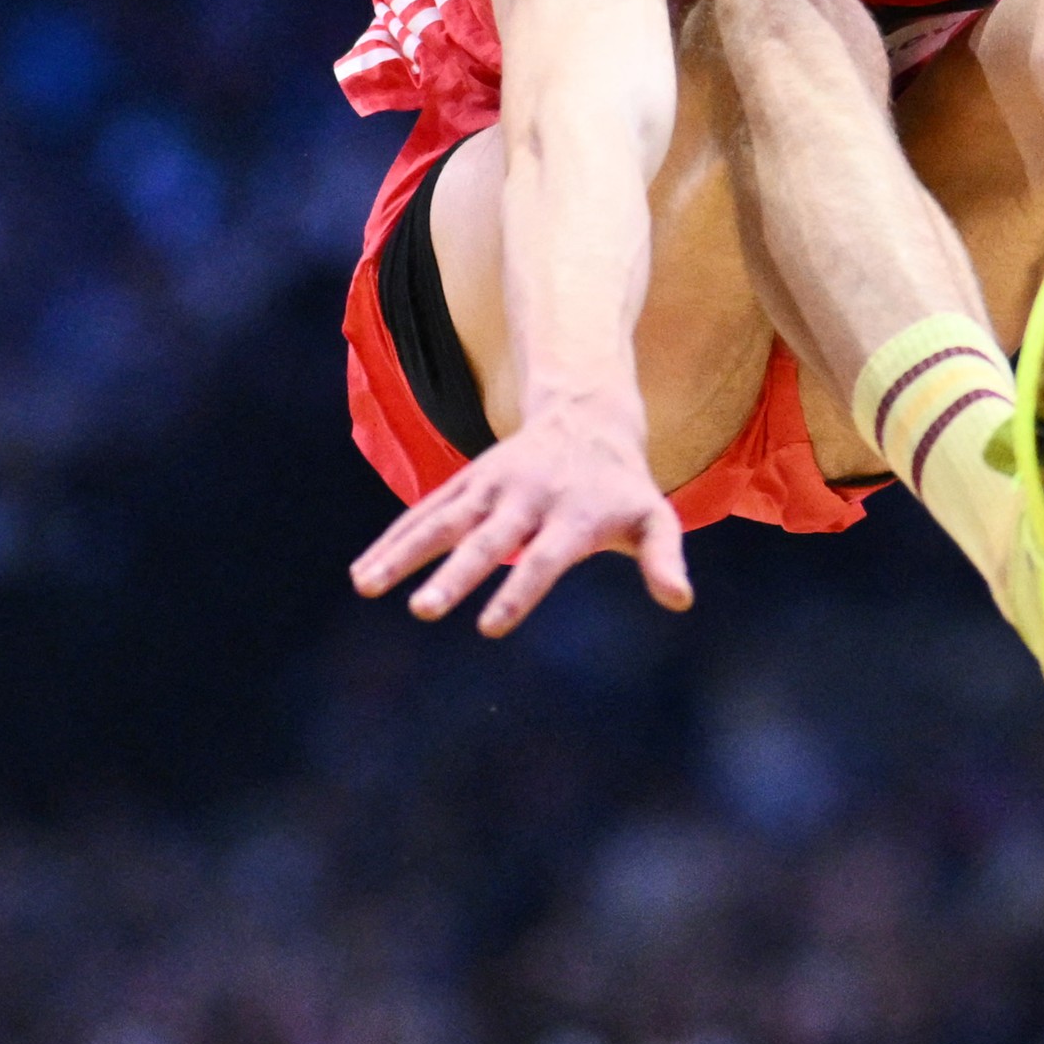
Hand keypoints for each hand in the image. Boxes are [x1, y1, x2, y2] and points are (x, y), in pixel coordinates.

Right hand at [349, 400, 691, 635]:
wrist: (588, 417)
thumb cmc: (622, 486)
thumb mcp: (653, 516)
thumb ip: (665, 556)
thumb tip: (681, 599)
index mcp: (572, 516)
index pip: (544, 560)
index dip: (520, 591)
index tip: (491, 626)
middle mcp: (527, 499)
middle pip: (487, 542)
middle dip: (455, 576)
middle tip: (423, 611)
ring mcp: (491, 487)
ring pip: (442, 521)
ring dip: (403, 553)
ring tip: (366, 587)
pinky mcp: (467, 482)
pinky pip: (425, 512)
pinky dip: (394, 539)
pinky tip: (363, 572)